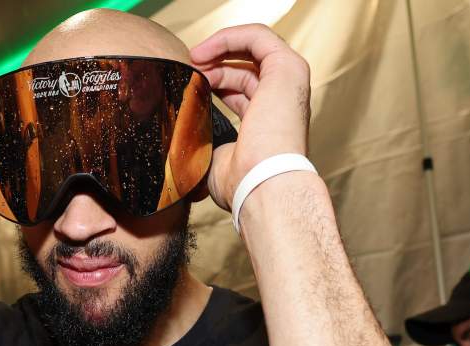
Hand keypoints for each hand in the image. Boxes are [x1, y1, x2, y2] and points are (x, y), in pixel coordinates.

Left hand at [191, 24, 311, 211]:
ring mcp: (289, 83)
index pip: (241, 91)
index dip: (214, 83)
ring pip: (252, 48)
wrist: (261, 184)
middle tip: (187, 71)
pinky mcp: (288, 67)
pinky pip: (257, 36)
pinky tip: (205, 51)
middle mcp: (282, 101)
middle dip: (213, 66)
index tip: (189, 85)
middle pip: (245, 69)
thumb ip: (204, 143)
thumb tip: (180, 142)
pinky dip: (229, 37)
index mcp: (269, 122)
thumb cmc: (242, 183)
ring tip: (192, 59)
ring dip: (218, 49)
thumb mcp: (215, 159)